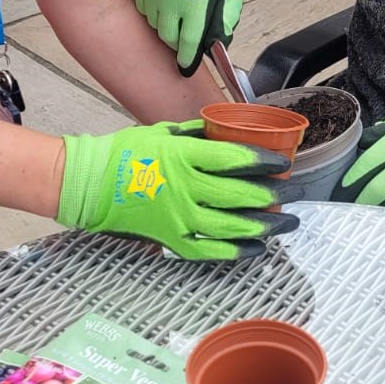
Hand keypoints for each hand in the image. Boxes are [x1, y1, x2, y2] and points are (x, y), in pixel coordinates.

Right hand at [57, 122, 296, 259]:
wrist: (88, 183)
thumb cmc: (125, 153)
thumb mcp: (162, 131)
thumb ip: (197, 135)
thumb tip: (228, 133)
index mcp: (183, 155)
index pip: (235, 159)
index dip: (265, 162)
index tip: (283, 163)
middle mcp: (184, 187)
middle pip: (241, 194)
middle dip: (275, 195)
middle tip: (296, 193)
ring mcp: (178, 217)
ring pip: (232, 226)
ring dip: (266, 226)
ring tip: (287, 223)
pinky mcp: (170, 239)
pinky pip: (210, 251)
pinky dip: (237, 252)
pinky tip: (258, 249)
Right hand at [130, 0, 245, 76]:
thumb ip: (229, 14)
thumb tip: (217, 41)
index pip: (190, 39)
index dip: (188, 58)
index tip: (186, 67)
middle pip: (168, 35)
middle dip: (178, 41)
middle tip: (187, 37)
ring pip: (153, 21)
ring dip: (165, 24)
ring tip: (179, 12)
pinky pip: (142, 4)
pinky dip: (154, 7)